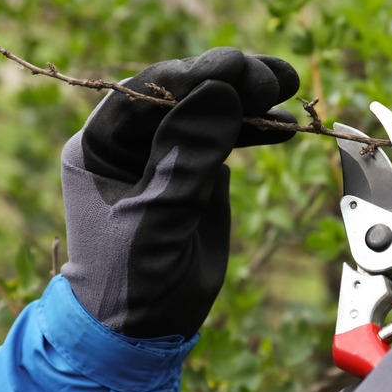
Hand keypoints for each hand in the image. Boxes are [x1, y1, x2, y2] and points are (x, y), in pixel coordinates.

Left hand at [60, 47, 298, 338]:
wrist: (145, 326)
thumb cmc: (133, 277)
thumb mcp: (158, 215)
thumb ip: (188, 156)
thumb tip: (223, 92)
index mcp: (103, 146)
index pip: (147, 95)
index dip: (194, 75)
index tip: (239, 65)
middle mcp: (135, 142)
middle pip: (184, 94)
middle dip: (229, 81)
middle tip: (274, 78)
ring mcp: (170, 153)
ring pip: (210, 111)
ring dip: (249, 98)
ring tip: (288, 85)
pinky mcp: (200, 172)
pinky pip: (229, 139)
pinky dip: (256, 129)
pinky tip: (283, 125)